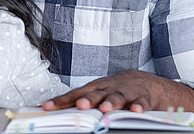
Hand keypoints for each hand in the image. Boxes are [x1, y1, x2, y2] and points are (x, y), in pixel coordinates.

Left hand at [41, 69, 193, 117]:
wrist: (146, 82)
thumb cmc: (115, 90)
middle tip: (81, 106)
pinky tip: (135, 111)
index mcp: (95, 88)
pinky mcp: (142, 97)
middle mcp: (108, 88)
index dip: (62, 100)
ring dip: (112, 102)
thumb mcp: (97, 93)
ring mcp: (126, 92)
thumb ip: (78, 101)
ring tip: (106, 109)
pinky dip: (138, 106)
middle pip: (96, 93)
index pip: (75, 94)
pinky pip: (141, 102)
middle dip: (89, 100)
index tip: (47, 107)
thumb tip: (47, 109)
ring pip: (118, 97)